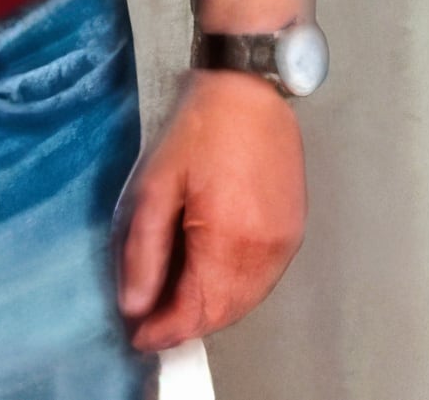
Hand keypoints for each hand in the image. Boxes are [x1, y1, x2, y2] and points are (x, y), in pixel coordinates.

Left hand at [117, 71, 303, 351]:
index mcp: (229, 240)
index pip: (196, 312)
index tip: (138, 336)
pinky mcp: (293, 233)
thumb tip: (134, 303)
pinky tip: (209, 280)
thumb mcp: (155, 187)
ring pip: (245, 302)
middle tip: (151, 322)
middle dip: (186, 325)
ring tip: (174, 302)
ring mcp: (285, 244)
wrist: (249, 91)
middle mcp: (265, 251)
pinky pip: (262, 282)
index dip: (164, 331)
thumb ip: (143, 251)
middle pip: (223, 314)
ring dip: (210, 311)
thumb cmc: (201, 129)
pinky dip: (233, 292)